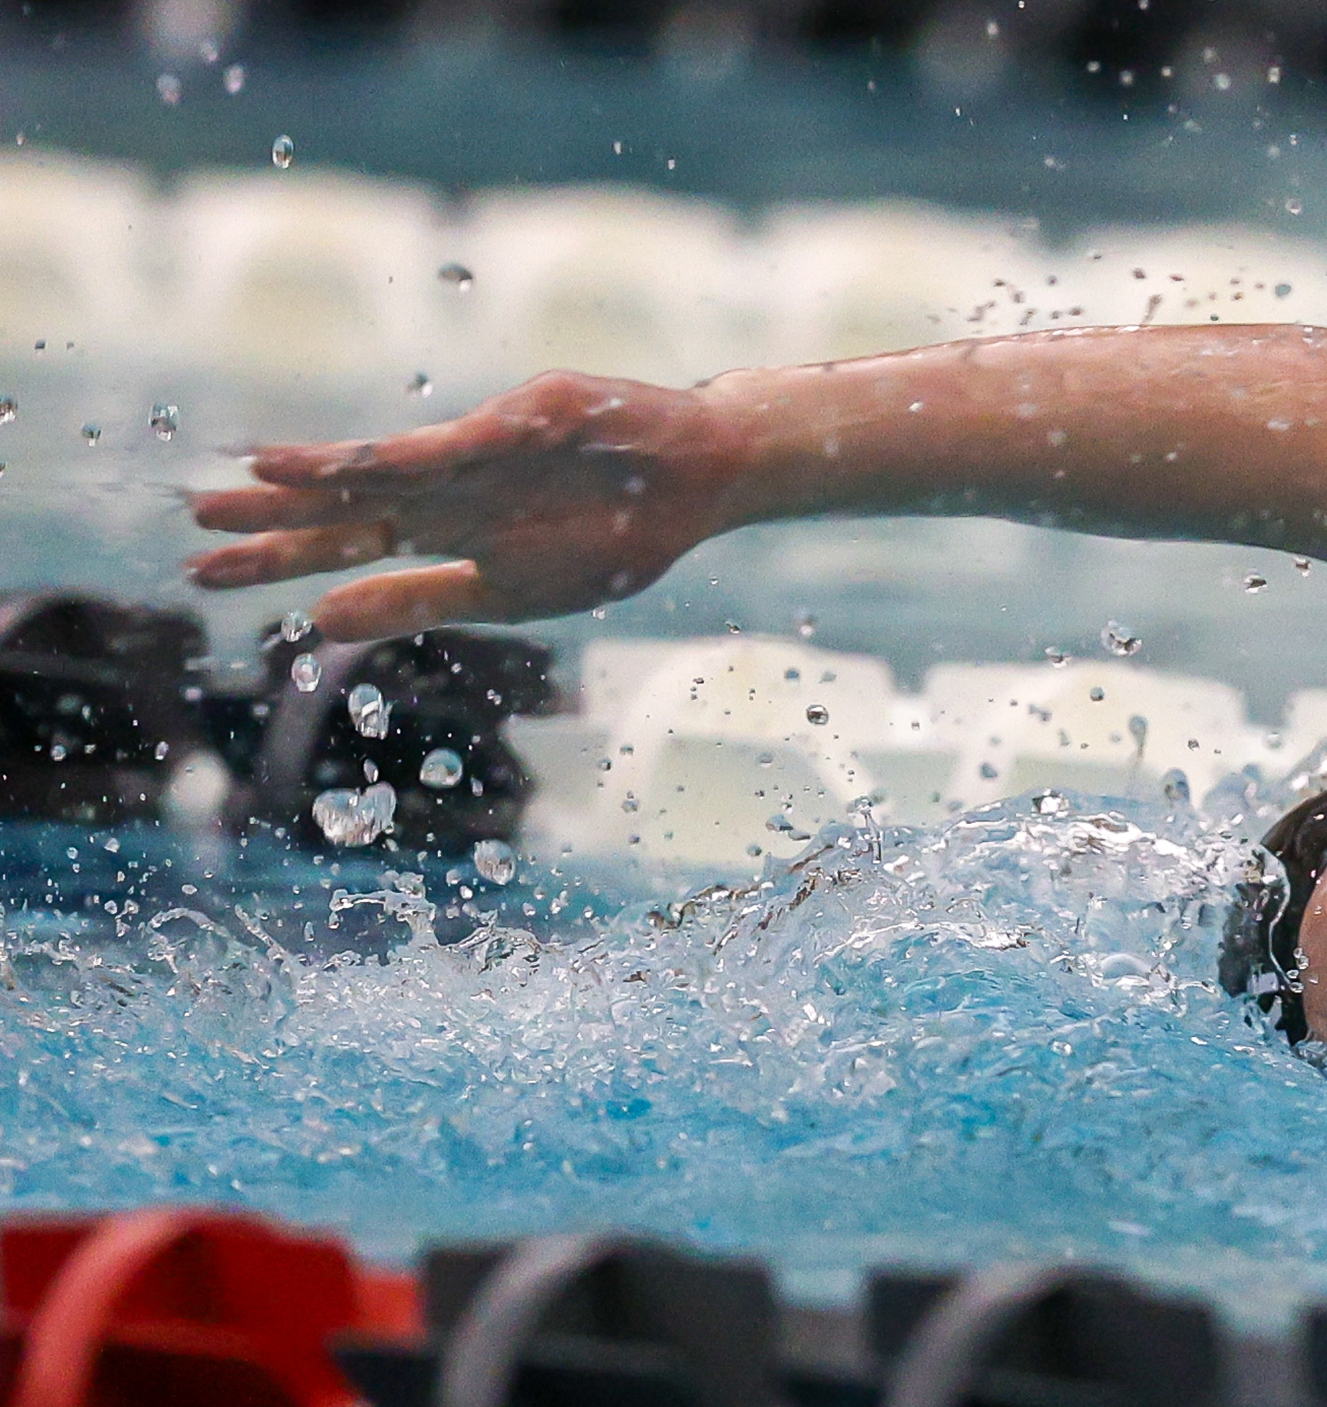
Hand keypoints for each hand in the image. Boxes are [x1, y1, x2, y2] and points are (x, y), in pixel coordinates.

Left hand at [184, 370, 749, 642]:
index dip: (276, 559)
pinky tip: (308, 466)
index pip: (343, 547)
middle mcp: (446, 492)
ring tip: (236, 485)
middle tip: (194, 531)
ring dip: (303, 483)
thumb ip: (415, 602)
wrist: (699, 478)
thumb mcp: (508, 590)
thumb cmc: (616, 533)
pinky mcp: (511, 428)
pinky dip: (367, 464)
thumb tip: (316, 623)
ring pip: (373, 475)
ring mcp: (475, 458)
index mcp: (447, 534)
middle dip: (268, 522)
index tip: (206, 578)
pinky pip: (429, 454)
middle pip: (342, 510)